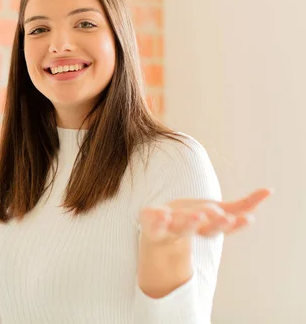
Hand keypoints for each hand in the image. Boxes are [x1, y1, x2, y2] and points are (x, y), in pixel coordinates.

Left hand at [139, 188, 272, 244]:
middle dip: (215, 224)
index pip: (224, 228)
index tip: (249, 218)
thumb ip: (242, 205)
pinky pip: (153, 221)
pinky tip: (161, 212)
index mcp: (207, 227)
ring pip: (181, 229)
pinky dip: (157, 218)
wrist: (156, 231)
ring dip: (190, 223)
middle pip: (205, 230)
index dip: (235, 224)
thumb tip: (269, 191)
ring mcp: (170, 229)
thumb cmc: (190, 218)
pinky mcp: (151, 224)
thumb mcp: (217, 211)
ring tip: (198, 215)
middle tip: (224, 217)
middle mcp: (191, 230)